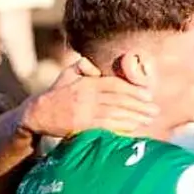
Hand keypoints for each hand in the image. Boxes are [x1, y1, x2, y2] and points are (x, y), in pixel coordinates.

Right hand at [22, 59, 157, 137]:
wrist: (38, 113)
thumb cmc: (57, 93)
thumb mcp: (68, 74)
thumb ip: (83, 67)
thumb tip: (95, 67)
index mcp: (86, 82)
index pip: (115, 85)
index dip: (133, 90)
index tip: (148, 95)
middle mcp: (87, 96)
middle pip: (119, 99)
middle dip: (139, 105)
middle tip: (155, 110)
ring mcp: (84, 111)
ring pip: (116, 112)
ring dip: (135, 116)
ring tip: (148, 119)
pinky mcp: (82, 126)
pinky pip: (106, 125)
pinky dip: (121, 126)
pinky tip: (133, 127)